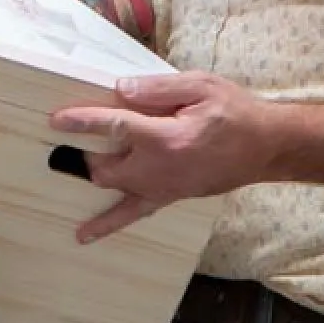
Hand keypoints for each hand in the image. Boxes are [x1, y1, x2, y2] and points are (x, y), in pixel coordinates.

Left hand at [50, 72, 281, 242]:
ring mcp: (163, 188)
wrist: (266, 148)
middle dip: (85, 152)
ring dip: (92, 175)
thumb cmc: (236, 112)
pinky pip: (133, 214)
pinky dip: (107, 224)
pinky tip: (83, 235)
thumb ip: (159, 89)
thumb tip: (121, 89)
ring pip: (113, 188)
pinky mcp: (169, 197)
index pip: (115, 127)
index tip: (57, 120)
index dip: (84, 122)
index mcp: (167, 138)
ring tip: (63, 168)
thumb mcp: (202, 86)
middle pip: (105, 166)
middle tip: (70, 135)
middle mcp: (159, 169)